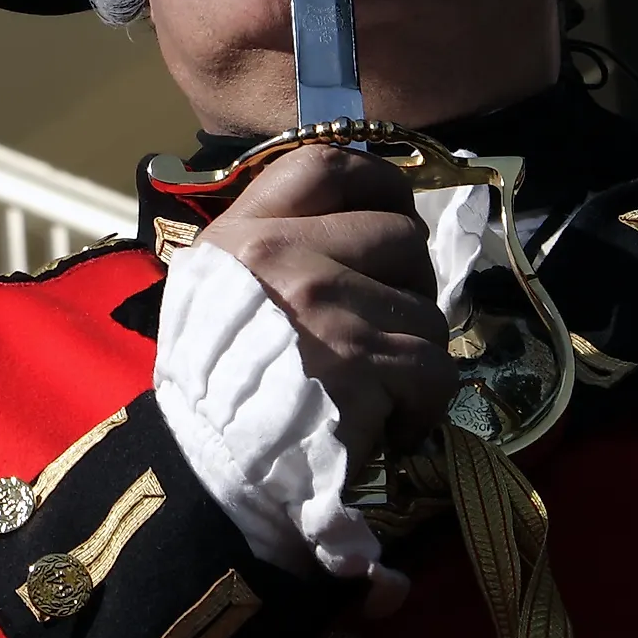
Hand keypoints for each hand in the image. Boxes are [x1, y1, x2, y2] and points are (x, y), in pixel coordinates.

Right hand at [196, 145, 456, 476]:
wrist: (203, 473)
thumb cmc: (213, 390)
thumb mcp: (218, 292)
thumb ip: (277, 248)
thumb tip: (366, 221)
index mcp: (242, 234)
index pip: (325, 164)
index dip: (377, 181)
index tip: (394, 212)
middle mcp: (280, 255)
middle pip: (398, 236)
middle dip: (412, 284)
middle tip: (387, 328)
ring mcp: (323, 305)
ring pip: (426, 310)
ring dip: (417, 355)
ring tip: (380, 388)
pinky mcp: (358, 361)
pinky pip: (434, 368)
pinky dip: (424, 404)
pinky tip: (388, 423)